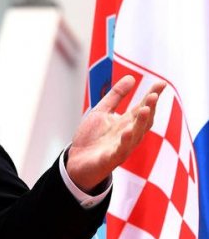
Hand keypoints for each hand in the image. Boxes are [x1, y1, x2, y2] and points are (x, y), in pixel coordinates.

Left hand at [67, 75, 164, 192]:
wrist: (76, 161)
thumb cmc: (92, 137)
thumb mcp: (102, 111)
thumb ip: (116, 96)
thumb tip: (131, 77)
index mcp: (127, 123)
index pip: (143, 107)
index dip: (152, 96)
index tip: (161, 83)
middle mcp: (128, 135)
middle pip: (143, 121)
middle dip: (150, 108)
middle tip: (153, 95)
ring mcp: (121, 147)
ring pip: (135, 135)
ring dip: (141, 123)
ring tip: (146, 109)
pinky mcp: (110, 159)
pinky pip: (119, 150)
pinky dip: (124, 142)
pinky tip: (127, 132)